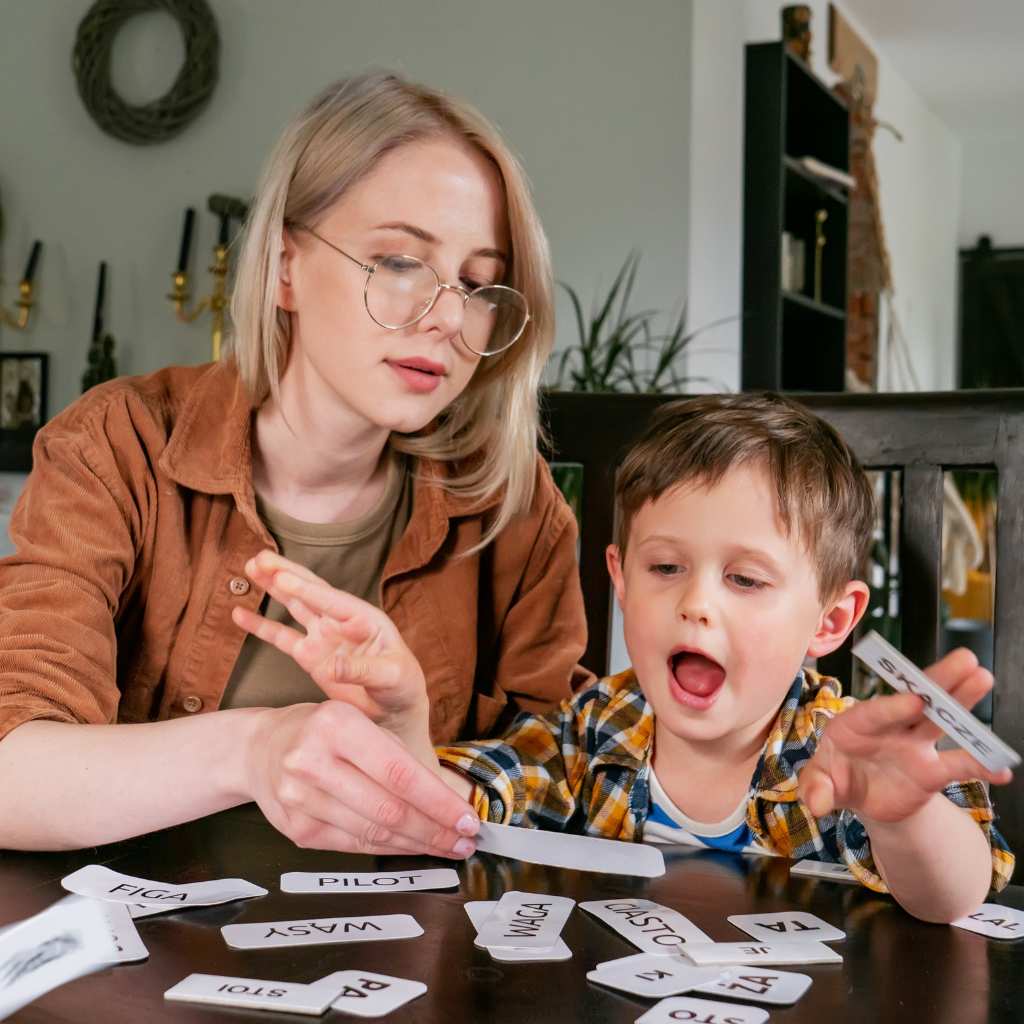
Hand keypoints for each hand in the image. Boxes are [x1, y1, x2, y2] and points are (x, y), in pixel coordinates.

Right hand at [232, 550, 428, 744]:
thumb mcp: (391, 676)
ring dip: (273, 587)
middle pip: (310, 592)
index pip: (331, 599)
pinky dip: (261, 626)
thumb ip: (362, 669)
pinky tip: (239, 614)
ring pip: (293, 606)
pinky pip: (281, 638)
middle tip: (259, 558)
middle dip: (285, 574)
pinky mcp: (310, 656)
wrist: (395, 709)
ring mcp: (323, 636)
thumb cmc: (402, 685)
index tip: (282, 576)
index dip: (306, 588)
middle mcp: (341, 621)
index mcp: (364, 618)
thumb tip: (330, 666)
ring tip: (250, 567)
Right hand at [245, 698, 478, 857]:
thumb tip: (449, 799)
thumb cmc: (322, 731)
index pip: (399, 772)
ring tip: (447, 847)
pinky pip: (353, 845)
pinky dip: (389, 849)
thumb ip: (399, 757)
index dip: (439, 802)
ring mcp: (299, 799)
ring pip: (372, 833)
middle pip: (388, 809)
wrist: (261, 748)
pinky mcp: (295, 830)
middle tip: (465, 841)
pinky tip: (411, 847)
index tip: (468, 819)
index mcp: (336, 725)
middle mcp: (312, 762)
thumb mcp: (359, 722)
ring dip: (417, 844)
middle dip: (435, 829)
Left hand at [799, 647, 1012, 824]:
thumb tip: (816, 804)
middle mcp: (889, 727)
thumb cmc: (836, 777)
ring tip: (984, 679)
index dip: (894, 705)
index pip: (875, 711)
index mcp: (855, 724)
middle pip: (916, 698)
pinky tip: (1003, 769)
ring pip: (941, 719)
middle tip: (965, 659)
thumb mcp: (820, 782)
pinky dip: (980, 766)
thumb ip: (816, 788)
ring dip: (963, 700)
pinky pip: (958, 766)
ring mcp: (914, 744)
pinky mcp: (932, 769)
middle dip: (938, 679)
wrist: (861, 797)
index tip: (916, 700)